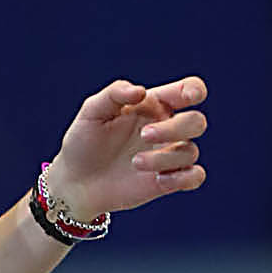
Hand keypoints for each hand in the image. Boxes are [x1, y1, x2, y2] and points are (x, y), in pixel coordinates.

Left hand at [46, 77, 207, 219]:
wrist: (75, 182)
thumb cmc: (83, 142)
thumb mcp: (92, 111)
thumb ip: (114, 93)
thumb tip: (141, 91)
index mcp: (154, 106)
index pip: (189, 90)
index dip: (194, 91)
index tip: (186, 98)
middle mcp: (166, 129)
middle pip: (196, 122)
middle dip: (174, 128)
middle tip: (144, 135)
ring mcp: (168, 156)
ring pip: (191, 152)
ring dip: (165, 157)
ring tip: (134, 163)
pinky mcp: (166, 181)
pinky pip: (195, 177)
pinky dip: (184, 178)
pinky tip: (158, 180)